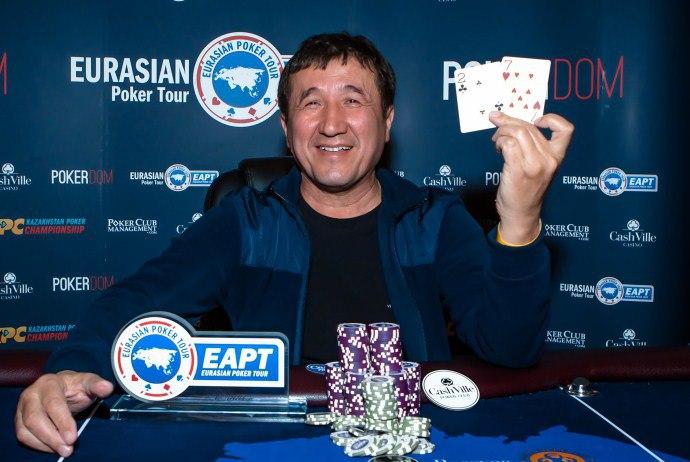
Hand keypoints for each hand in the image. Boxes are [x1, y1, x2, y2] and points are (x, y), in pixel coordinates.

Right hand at [15, 371, 112, 457]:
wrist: (62, 388)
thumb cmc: (76, 387)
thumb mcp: (88, 383)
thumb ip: (96, 385)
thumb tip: (107, 387)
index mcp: (49, 383)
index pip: (53, 403)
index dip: (62, 422)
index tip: (73, 438)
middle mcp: (31, 394)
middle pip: (35, 419)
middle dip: (52, 437)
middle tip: (68, 449)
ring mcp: (22, 408)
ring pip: (25, 430)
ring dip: (44, 444)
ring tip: (63, 450)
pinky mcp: (19, 420)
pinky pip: (23, 436)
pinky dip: (37, 445)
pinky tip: (53, 448)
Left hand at [489, 112, 573, 243]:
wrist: (521, 214)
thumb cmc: (526, 190)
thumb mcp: (538, 167)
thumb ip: (532, 147)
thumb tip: (512, 124)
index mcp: (556, 157)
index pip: (566, 130)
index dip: (552, 119)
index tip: (535, 121)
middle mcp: (549, 159)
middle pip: (529, 127)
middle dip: (509, 122)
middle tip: (498, 126)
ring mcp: (534, 165)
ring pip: (518, 132)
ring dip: (502, 132)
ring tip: (497, 141)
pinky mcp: (519, 170)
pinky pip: (508, 144)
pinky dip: (500, 141)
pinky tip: (498, 148)